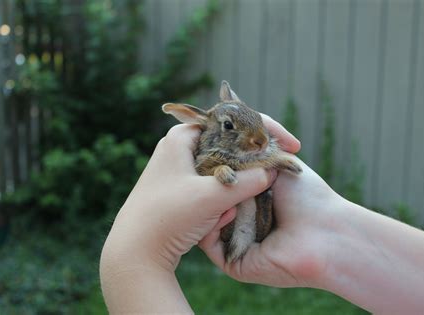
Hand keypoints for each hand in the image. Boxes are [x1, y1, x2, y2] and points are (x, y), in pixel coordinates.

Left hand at [100, 115, 300, 311]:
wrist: (135, 252)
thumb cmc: (167, 217)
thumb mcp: (211, 197)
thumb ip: (246, 181)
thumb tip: (272, 171)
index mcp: (182, 137)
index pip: (232, 122)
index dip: (262, 131)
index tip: (289, 144)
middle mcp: (180, 148)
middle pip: (230, 147)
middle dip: (248, 168)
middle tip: (270, 178)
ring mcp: (180, 170)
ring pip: (224, 171)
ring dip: (232, 192)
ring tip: (222, 214)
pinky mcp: (182, 190)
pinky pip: (213, 189)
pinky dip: (219, 203)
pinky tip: (214, 221)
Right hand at [199, 156, 346, 287]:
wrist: (326, 230)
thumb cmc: (307, 195)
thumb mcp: (276, 162)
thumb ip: (250, 153)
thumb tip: (223, 141)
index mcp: (253, 201)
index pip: (221, 186)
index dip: (212, 171)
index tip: (208, 153)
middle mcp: (244, 222)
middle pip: (211, 204)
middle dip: (206, 186)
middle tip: (203, 170)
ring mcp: (238, 243)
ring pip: (208, 223)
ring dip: (209, 204)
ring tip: (217, 187)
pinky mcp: (235, 264)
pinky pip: (211, 245)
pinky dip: (211, 226)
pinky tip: (224, 209)